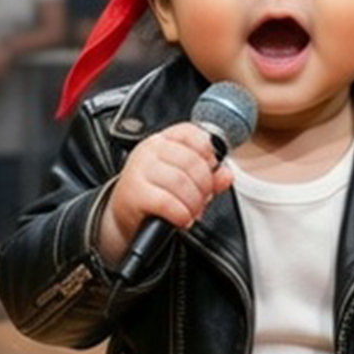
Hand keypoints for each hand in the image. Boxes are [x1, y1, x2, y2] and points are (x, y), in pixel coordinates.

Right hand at [99, 122, 234, 268]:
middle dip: (204, 186)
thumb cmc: (157, 196)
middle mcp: (149, 151)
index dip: (207, 154)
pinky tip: (182, 219)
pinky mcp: (134, 193)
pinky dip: (181, 214)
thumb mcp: (185, 183)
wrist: (127, 218)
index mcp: (162, 141)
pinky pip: (167, 202)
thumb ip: (209, 177)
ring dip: (193, 203)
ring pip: (180, 182)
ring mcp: (139, 170)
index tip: (209, 172)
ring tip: (192, 212)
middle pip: (191, 161)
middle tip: (202, 201)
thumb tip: (226, 175)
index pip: (191, 133)